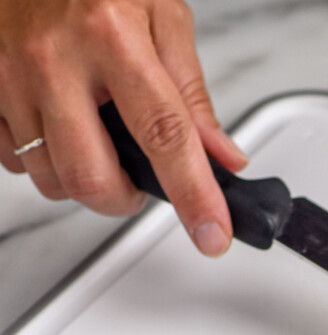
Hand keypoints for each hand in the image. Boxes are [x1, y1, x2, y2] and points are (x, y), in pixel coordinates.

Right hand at [0, 0, 246, 255]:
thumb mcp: (161, 16)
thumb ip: (192, 93)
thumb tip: (221, 156)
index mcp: (112, 37)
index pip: (165, 136)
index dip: (194, 194)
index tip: (211, 233)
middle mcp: (54, 59)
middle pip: (93, 178)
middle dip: (124, 200)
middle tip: (141, 182)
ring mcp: (9, 76)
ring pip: (50, 178)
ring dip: (84, 178)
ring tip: (99, 139)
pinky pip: (13, 160)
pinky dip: (44, 159)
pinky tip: (60, 127)